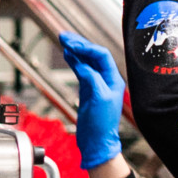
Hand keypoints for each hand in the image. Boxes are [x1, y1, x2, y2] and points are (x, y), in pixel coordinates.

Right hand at [58, 33, 126, 168]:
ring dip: (75, 51)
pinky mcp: (87, 90)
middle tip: (65, 36)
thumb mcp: (99, 98)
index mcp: (113, 80)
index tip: (73, 44)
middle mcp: (106, 79)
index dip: (87, 48)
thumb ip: (92, 78)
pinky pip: (80, 70)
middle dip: (79, 44)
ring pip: (85, 61)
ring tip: (63, 40)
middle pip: (93, 55)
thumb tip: (82, 65)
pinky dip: (73, 62)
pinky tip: (67, 55)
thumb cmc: (102, 124)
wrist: (96, 142)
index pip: (101, 56)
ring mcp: (96, 84)